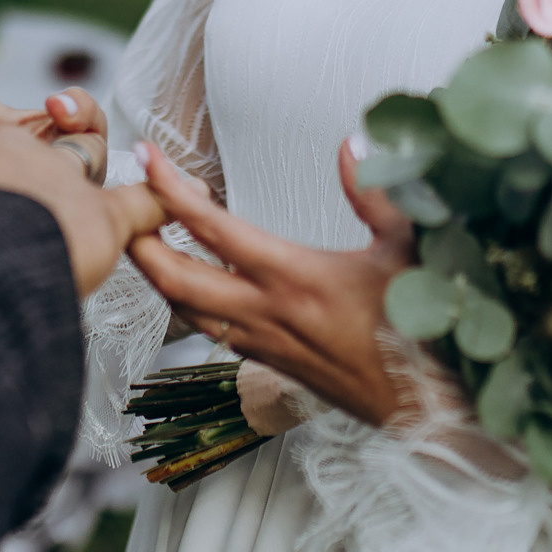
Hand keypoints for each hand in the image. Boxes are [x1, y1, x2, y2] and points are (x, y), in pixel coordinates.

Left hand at [128, 136, 414, 426]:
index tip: (147, 157)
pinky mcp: (269, 365)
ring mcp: (263, 344)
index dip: (171, 190)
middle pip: (175, 278)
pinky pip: (210, 332)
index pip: (213, 228)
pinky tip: (187, 283)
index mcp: (296, 277)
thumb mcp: (407, 247)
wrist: (429, 408)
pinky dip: (186, 303)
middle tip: (121, 200)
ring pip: (184, 311)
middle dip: (138, 238)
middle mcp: (267, 313)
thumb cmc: (423, 327)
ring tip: (141, 237)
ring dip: (155, 274)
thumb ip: (374, 192)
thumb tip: (351, 143)